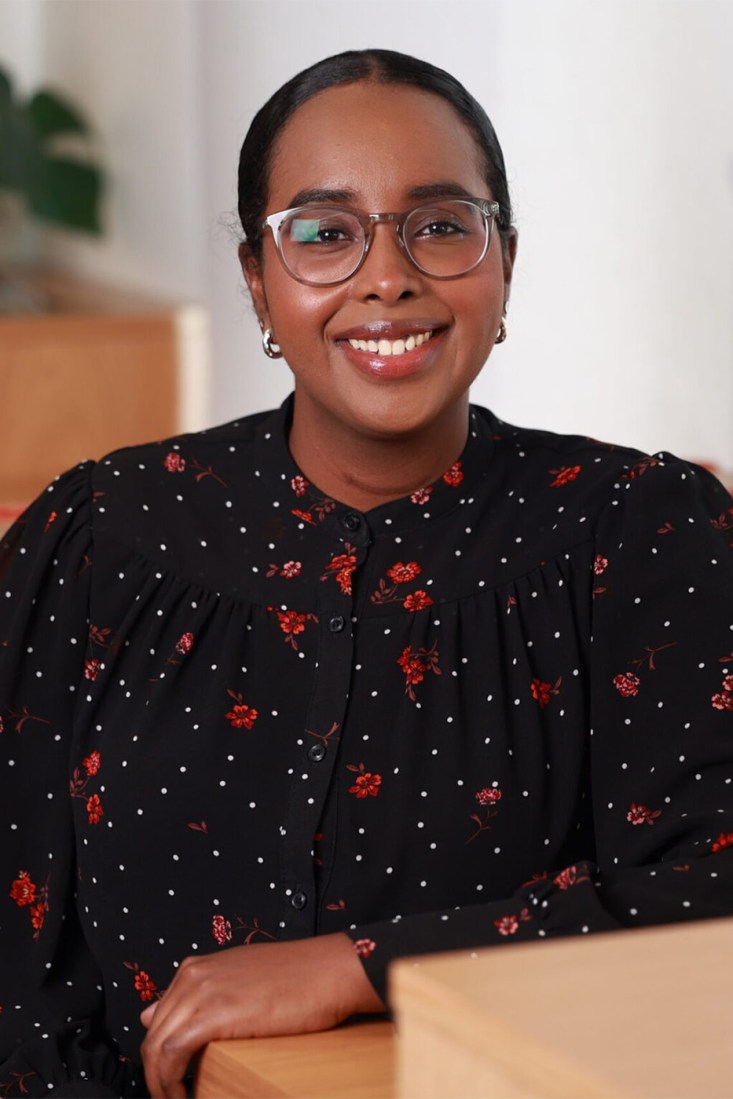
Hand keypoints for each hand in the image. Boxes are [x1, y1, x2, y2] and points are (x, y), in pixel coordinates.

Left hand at [139, 932, 383, 1097]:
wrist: (329, 971)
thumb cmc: (298, 979)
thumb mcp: (238, 981)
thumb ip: (199, 996)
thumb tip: (151, 1015)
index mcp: (196, 968)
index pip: (157, 1019)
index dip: (158, 1056)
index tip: (169, 1080)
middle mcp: (193, 976)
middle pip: (152, 1035)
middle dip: (155, 1075)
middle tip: (171, 1097)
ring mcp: (202, 991)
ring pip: (156, 1047)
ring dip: (160, 1083)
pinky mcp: (215, 1013)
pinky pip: (172, 1053)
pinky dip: (170, 1082)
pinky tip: (184, 1097)